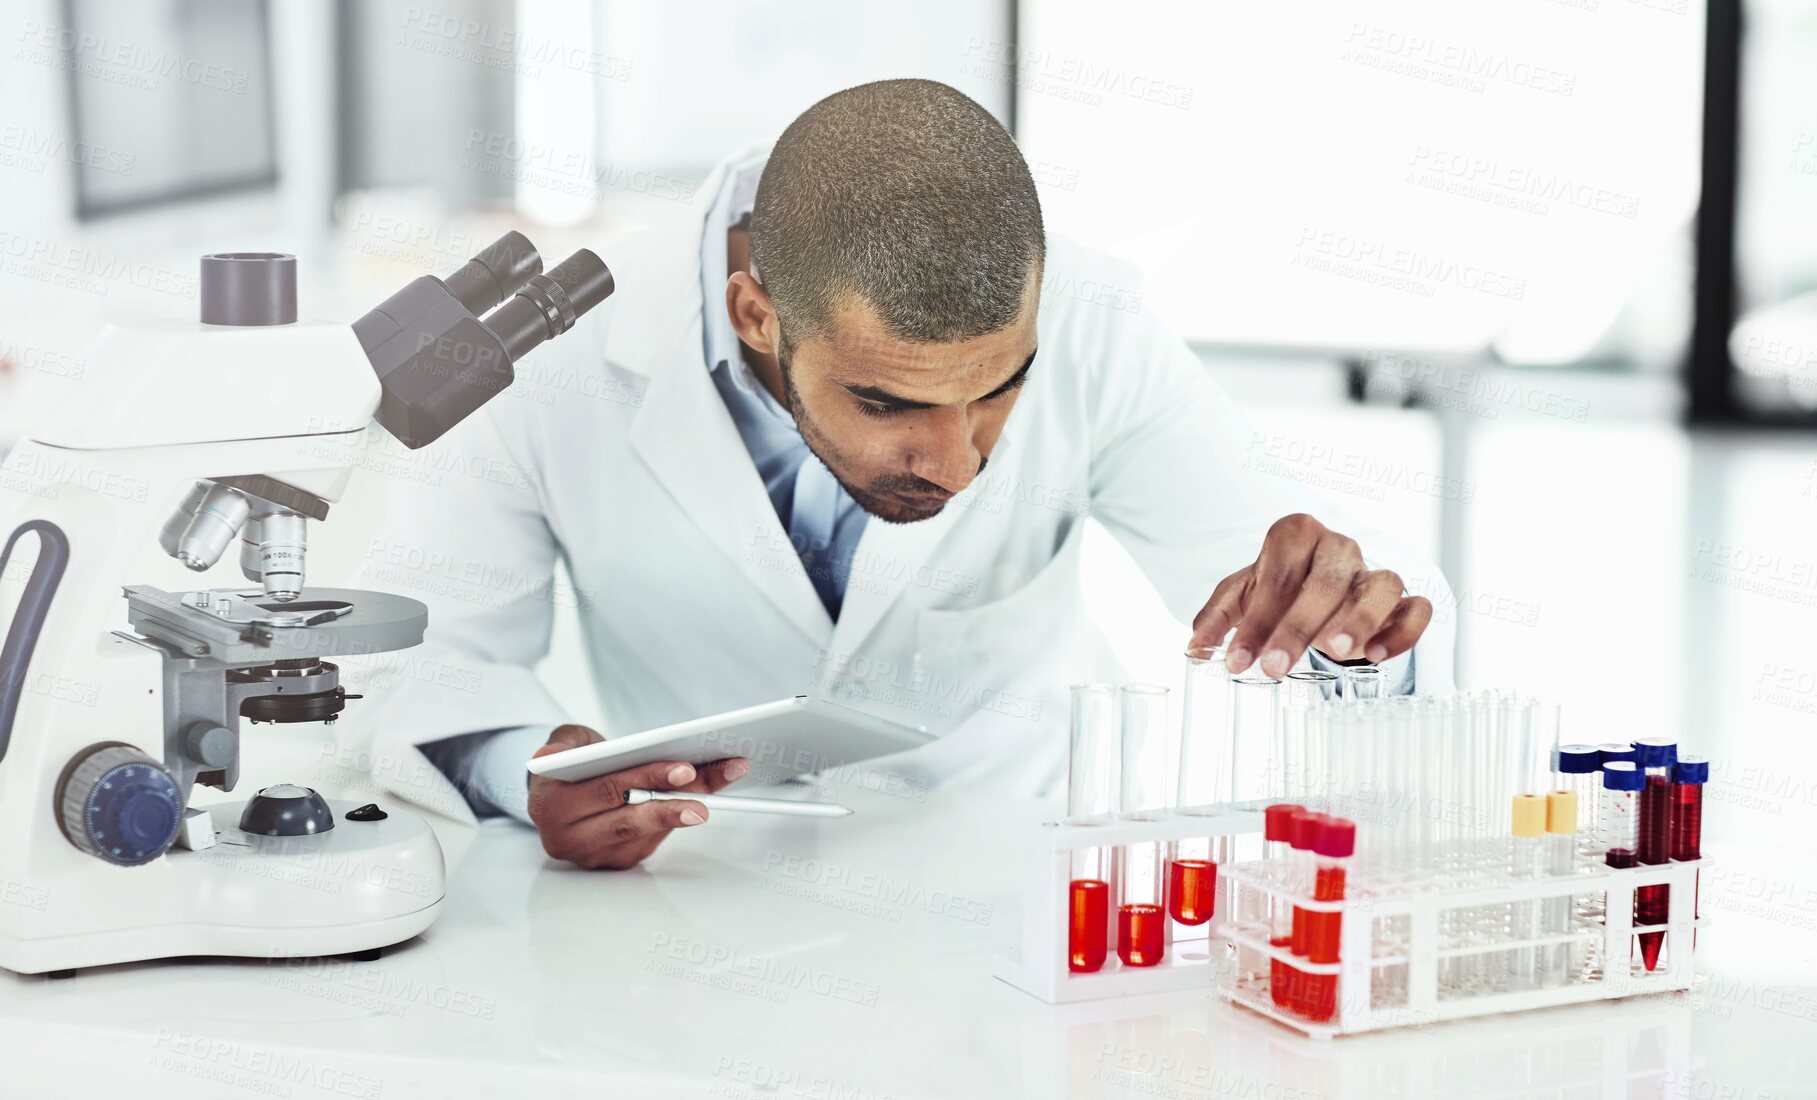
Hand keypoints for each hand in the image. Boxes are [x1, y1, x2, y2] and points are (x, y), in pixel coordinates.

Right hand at [527, 724, 748, 869]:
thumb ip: (563, 746)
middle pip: (629, 822)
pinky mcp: (615, 862)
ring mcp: (594, 854)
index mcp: (551, 805)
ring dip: (683, 812)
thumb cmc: (567, 766)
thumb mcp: (564, 744)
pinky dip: (675, 821)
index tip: (685, 769)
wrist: (558, 797)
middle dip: (674, 806)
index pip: (607, 790)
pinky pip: (650, 842)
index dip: (647, 778)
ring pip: (645, 834)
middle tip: (709, 797)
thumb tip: (552, 755)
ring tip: (715, 793)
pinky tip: (699, 800)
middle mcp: (569, 838)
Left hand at [1188, 513, 1431, 677]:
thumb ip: (1216, 618)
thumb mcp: (1241, 596)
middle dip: (1298, 626)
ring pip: (1381, 584)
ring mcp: (1373, 571)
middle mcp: (1339, 547)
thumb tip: (1196, 648)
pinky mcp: (1401, 600)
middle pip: (1327, 579)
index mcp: (1297, 536)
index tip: (1238, 660)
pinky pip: (1416, 608)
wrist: (1316, 588)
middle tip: (1274, 668)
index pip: (1279, 571)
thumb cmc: (1279, 588)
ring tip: (1334, 652)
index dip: (1258, 617)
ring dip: (1359, 618)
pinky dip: (1402, 631)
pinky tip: (1375, 656)